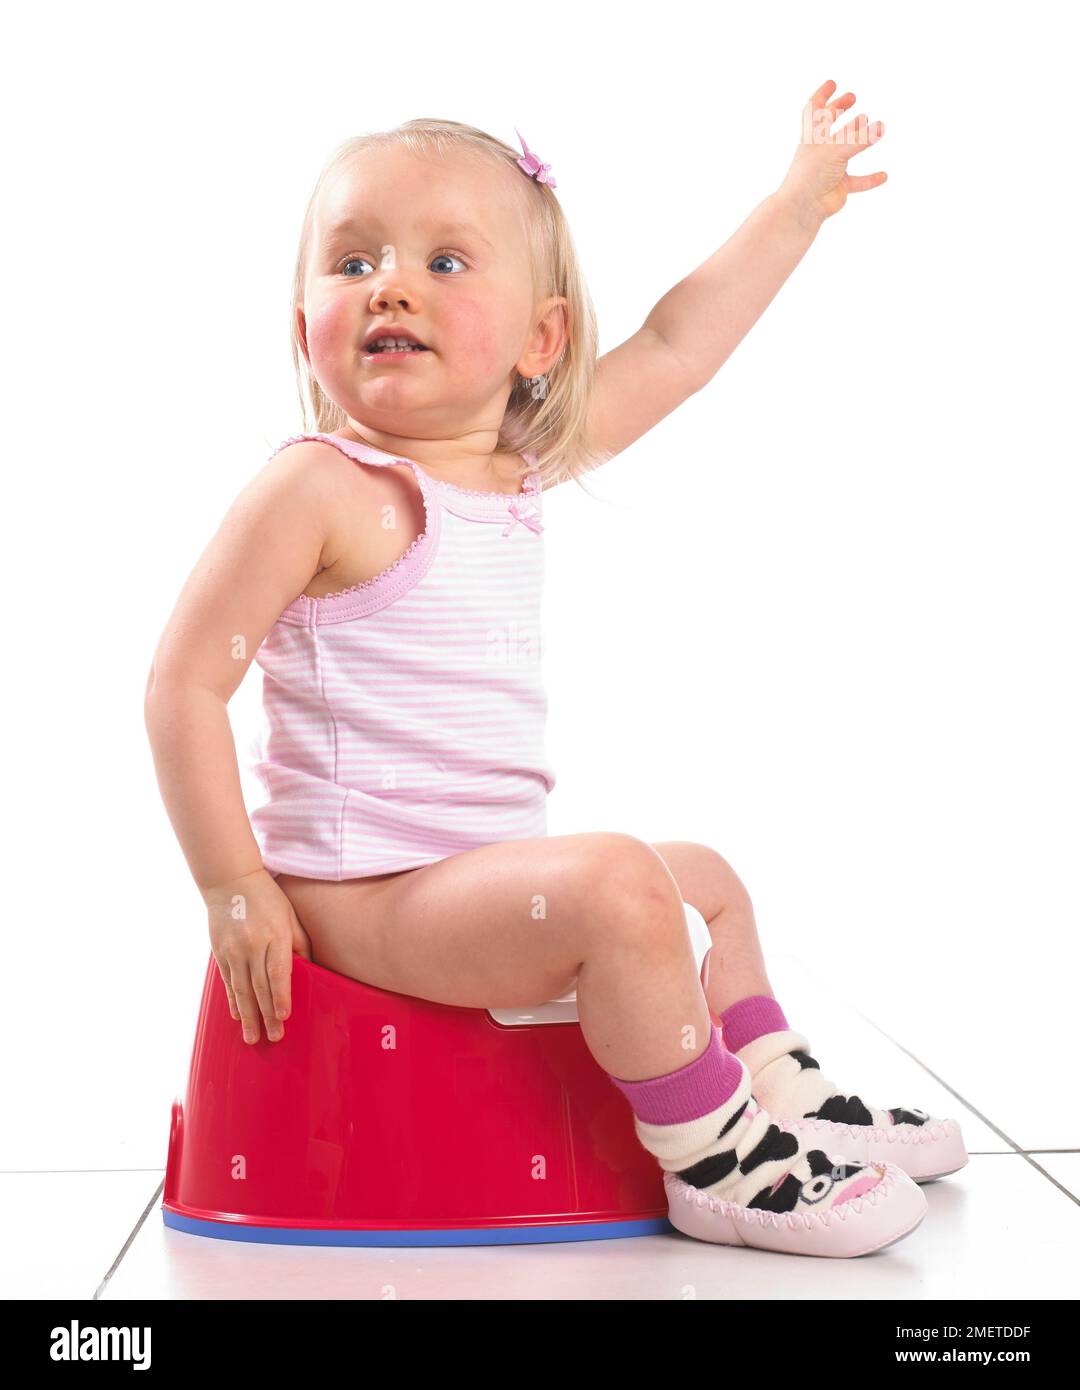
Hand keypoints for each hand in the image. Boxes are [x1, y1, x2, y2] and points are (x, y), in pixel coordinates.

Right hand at [203, 867, 312, 1044]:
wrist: (230, 881)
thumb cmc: (268, 898)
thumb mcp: (290, 916)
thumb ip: (299, 944)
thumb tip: (309, 970)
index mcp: (274, 935)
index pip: (278, 972)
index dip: (280, 996)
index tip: (284, 1016)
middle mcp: (252, 945)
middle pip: (260, 986)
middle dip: (267, 1015)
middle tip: (274, 1037)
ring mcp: (233, 950)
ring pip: (241, 989)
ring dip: (247, 1016)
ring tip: (252, 1037)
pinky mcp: (220, 952)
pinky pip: (227, 981)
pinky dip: (232, 1000)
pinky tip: (236, 1015)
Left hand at [777, 78, 886, 227]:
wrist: (802, 207)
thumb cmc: (812, 174)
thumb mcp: (837, 150)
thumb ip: (860, 139)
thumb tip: (881, 127)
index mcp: (812, 137)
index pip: (814, 110)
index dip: (822, 95)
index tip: (833, 83)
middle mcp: (820, 150)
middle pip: (828, 125)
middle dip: (838, 109)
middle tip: (852, 97)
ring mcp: (830, 168)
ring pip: (844, 149)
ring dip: (857, 138)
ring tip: (873, 127)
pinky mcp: (839, 186)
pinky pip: (858, 181)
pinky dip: (869, 179)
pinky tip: (883, 176)